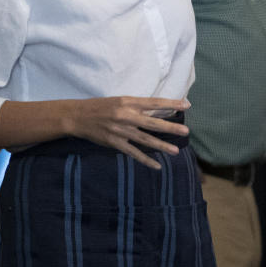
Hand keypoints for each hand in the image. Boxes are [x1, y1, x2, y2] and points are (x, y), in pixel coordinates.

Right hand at [67, 96, 190, 169]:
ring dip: (161, 146)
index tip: (186, 105)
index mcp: (129, 102)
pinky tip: (157, 165)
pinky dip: (145, 160)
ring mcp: (121, 131)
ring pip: (145, 140)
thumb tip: (159, 111)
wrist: (79, 117)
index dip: (171, 104)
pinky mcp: (115, 143)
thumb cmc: (102, 106)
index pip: (154, 103)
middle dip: (170, 128)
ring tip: (175, 151)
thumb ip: (138, 106)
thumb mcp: (121, 100)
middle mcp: (127, 116)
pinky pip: (133, 153)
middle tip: (186, 131)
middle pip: (153, 123)